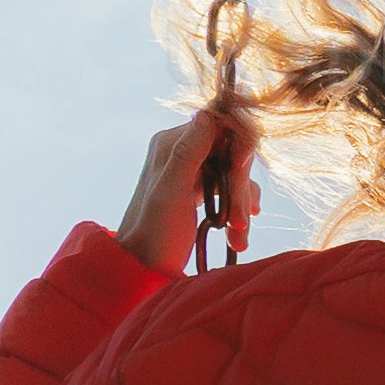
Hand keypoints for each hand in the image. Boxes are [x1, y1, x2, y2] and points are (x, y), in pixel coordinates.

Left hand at [114, 104, 252, 267]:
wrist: (144, 269)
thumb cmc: (154, 236)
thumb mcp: (171, 194)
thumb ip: (187, 153)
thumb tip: (208, 114)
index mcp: (172, 144)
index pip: (219, 126)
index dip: (238, 145)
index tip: (240, 173)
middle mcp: (182, 151)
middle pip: (231, 152)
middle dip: (239, 187)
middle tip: (238, 219)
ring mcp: (192, 171)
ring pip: (234, 174)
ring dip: (240, 204)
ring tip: (237, 234)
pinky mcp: (200, 190)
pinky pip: (231, 191)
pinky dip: (237, 212)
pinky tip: (237, 234)